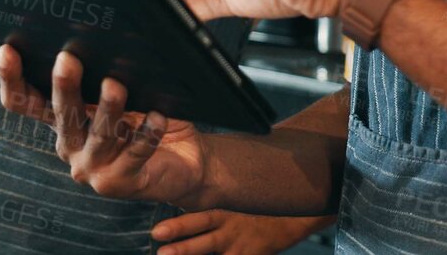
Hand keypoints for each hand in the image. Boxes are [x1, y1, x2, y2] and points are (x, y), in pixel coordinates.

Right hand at [0, 45, 211, 206]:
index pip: (25, 103)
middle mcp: (71, 146)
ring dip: (108, 108)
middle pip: (61, 114)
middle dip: (64, 87)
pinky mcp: (121, 182)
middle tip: (68, 60)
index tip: (7, 50)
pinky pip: (135, 152)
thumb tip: (107, 27)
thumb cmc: (149, 119)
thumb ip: (107, 71)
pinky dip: (147, 133)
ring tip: (115, 86)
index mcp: (63, 122)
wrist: (185, 164)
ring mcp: (93, 168)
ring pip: (99, 134)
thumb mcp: (123, 93)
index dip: (12, 79)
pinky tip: (158, 116)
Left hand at [151, 210, 334, 254]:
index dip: (178, 224)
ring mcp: (240, 247)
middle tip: (161, 252)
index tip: (156, 232)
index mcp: (224, 212)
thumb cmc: (253, 207)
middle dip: (182, 247)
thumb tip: (178, 198)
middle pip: (204, 239)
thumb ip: (209, 203)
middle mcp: (230, 230)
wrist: (290, 217)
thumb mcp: (233, 198)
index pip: (198, 218)